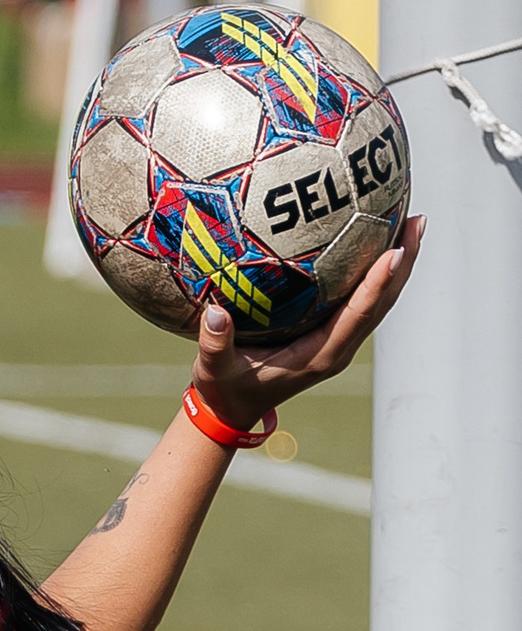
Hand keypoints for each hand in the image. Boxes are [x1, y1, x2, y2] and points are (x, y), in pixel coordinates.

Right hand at [192, 214, 425, 429]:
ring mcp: (338, 342)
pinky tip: (373, 245)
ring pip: (379, 300)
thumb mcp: (214, 369)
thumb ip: (215, 343)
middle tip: (416, 220)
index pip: (358, 314)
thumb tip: (214, 310)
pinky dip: (376, 273)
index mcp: (320, 356)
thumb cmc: (224, 389)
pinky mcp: (331, 335)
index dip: (379, 282)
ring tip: (408, 223)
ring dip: (397, 265)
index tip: (396, 251)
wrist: (232, 410)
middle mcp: (338, 348)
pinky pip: (362, 300)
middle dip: (404, 262)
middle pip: (383, 302)